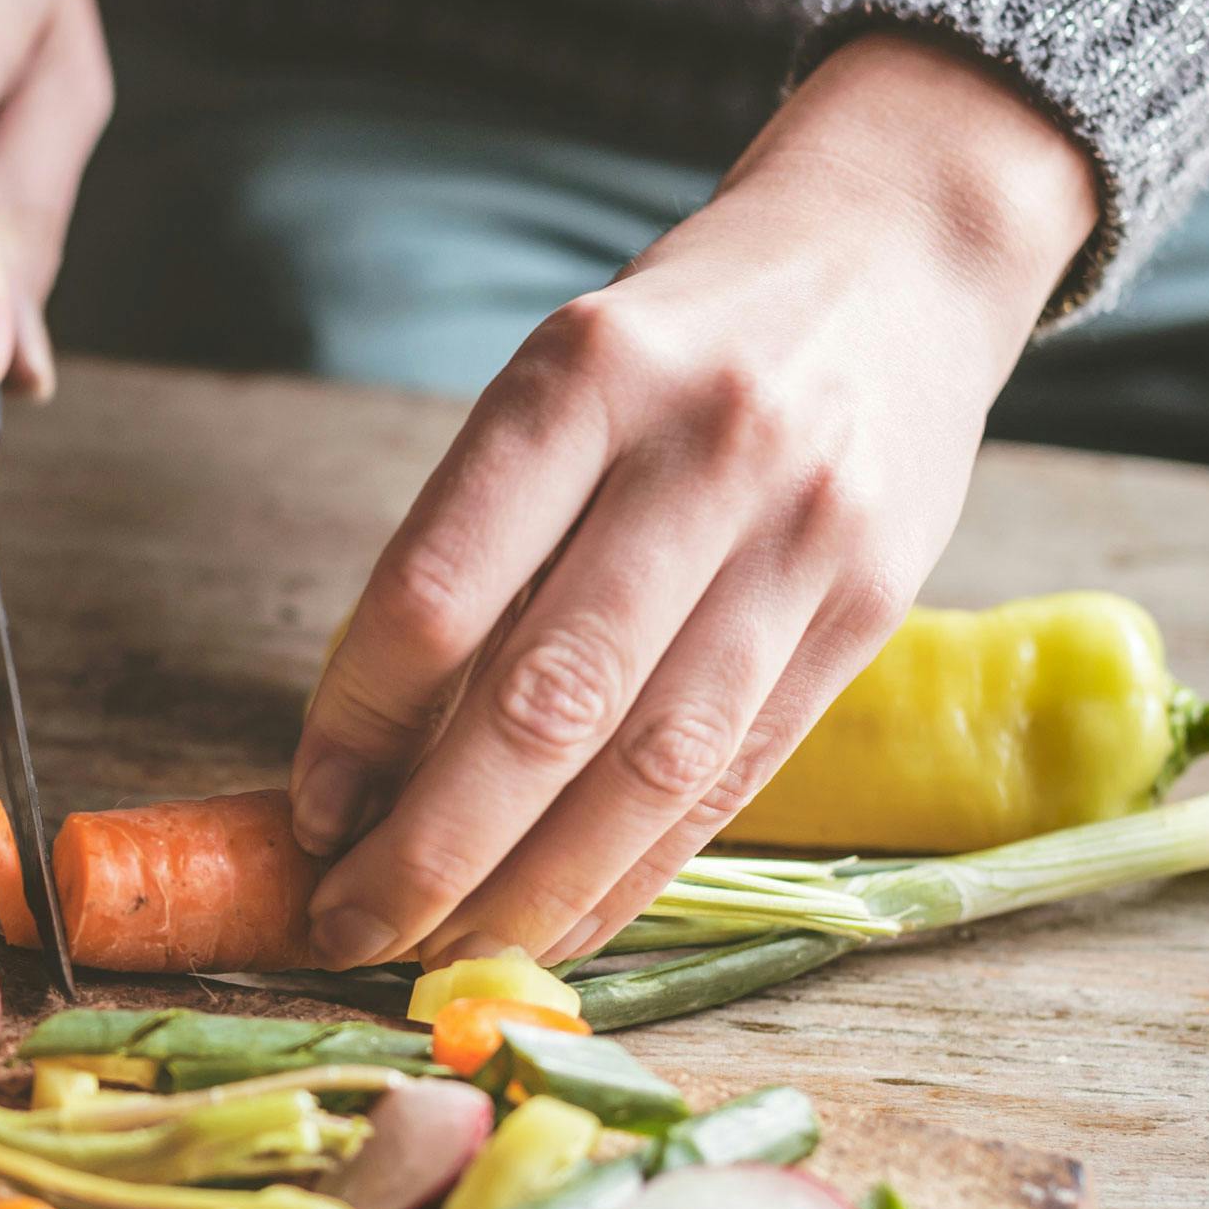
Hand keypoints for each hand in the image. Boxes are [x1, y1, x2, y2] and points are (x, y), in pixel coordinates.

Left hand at [291, 35, 1098, 969]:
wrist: (899, 253)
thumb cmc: (679, 341)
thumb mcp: (559, 383)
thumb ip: (480, 548)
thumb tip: (369, 762)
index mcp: (585, 374)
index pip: (438, 588)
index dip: (357, 723)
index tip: (309, 809)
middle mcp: (704, 450)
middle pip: (546, 701)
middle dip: (433, 846)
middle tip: (351, 927)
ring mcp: (803, 534)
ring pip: (651, 765)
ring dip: (533, 889)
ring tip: (445, 955)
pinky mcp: (873, 609)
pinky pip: (734, 780)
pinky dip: (635, 871)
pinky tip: (562, 923)